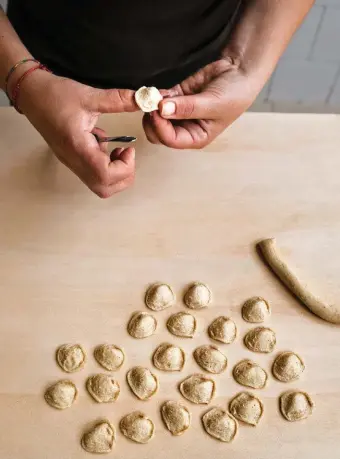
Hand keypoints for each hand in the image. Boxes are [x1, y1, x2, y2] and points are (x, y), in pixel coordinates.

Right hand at [18, 71, 137, 197]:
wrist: (30, 95)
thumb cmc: (55, 95)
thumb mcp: (89, 95)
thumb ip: (117, 100)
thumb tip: (143, 99)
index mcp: (78, 147)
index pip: (105, 175)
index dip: (124, 168)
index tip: (129, 149)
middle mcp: (74, 161)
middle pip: (104, 188)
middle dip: (123, 176)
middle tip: (126, 154)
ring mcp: (72, 163)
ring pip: (99, 185)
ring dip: (115, 173)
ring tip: (116, 150)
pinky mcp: (72, 160)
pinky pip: (93, 174)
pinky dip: (105, 166)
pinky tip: (103, 145)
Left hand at [143, 58, 260, 148]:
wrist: (239, 71)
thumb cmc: (234, 94)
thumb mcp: (213, 103)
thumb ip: (187, 107)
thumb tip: (162, 109)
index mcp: (196, 137)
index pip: (171, 140)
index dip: (160, 127)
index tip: (156, 110)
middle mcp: (186, 128)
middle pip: (158, 133)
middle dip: (152, 120)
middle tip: (152, 103)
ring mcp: (178, 113)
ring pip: (155, 118)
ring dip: (151, 107)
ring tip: (154, 95)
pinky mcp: (175, 97)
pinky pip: (159, 100)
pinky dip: (155, 96)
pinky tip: (156, 90)